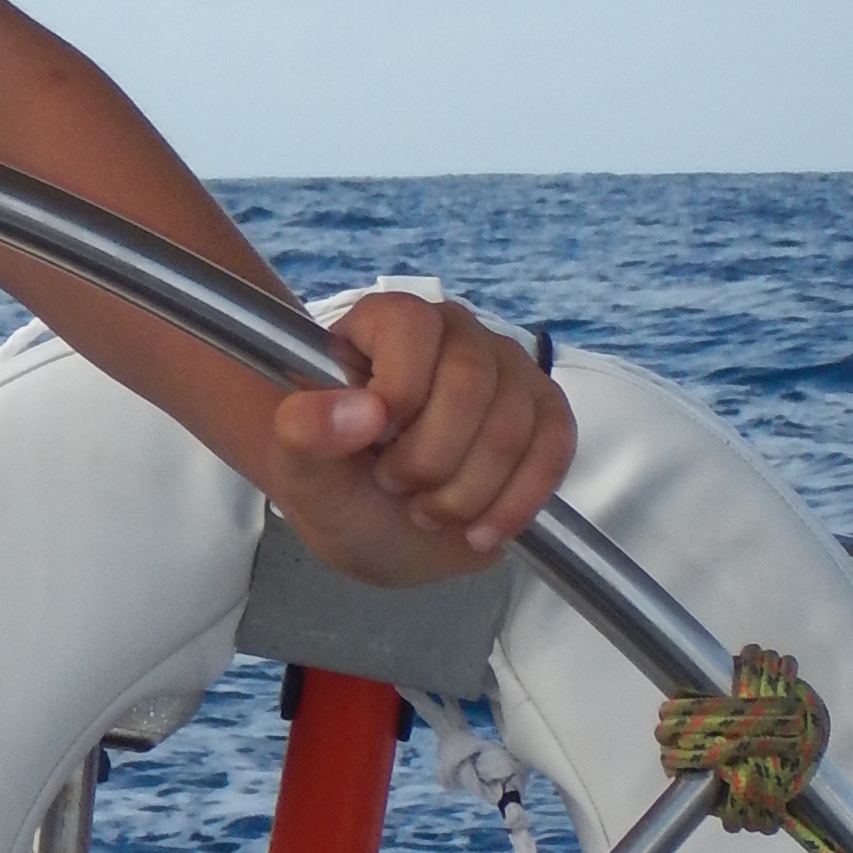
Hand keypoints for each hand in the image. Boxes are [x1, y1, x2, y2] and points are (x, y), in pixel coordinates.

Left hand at [267, 291, 574, 588]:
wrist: (379, 527)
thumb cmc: (336, 481)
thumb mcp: (298, 465)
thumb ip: (305, 430)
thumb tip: (364, 413)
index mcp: (387, 321)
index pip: (411, 327)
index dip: (397, 394)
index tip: (372, 444)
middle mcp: (454, 331)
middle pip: (469, 383)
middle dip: (430, 459)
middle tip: (395, 487)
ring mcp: (507, 370)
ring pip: (512, 425)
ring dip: (467, 491)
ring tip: (426, 511)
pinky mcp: (545, 415)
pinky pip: (554, 448)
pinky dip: (516, 503)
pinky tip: (479, 531)